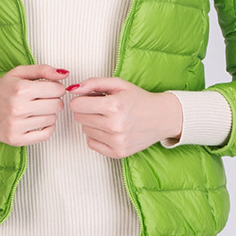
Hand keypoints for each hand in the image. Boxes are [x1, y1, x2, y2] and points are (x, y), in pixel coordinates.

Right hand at [0, 64, 68, 145]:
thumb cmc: (0, 89)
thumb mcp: (19, 73)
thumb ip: (43, 70)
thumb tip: (65, 74)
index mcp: (20, 89)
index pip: (57, 90)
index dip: (57, 88)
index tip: (50, 88)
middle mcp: (18, 108)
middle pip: (57, 105)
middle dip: (54, 100)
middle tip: (44, 99)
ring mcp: (17, 125)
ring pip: (52, 119)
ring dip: (49, 113)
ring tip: (37, 109)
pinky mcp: (16, 139)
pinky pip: (46, 135)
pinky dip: (47, 127)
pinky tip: (39, 120)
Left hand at [67, 78, 182, 157]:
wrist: (161, 117)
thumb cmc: (139, 99)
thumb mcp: (118, 84)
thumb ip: (93, 83)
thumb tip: (73, 89)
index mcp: (114, 106)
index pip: (76, 105)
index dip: (81, 99)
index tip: (90, 97)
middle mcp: (115, 125)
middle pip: (79, 118)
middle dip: (86, 110)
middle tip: (101, 107)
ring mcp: (117, 141)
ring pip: (85, 130)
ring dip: (92, 123)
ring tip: (108, 117)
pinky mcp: (118, 153)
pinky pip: (91, 143)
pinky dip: (96, 136)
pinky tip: (108, 129)